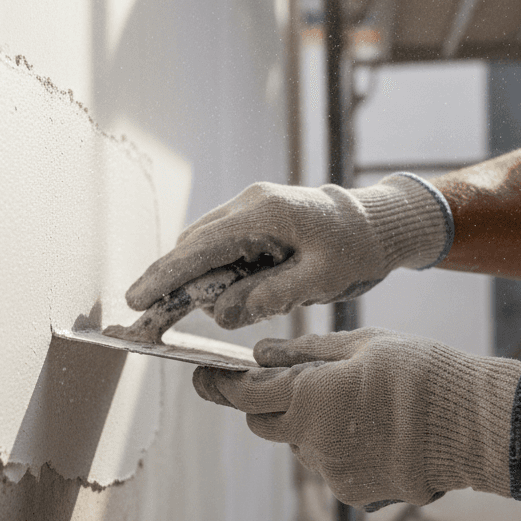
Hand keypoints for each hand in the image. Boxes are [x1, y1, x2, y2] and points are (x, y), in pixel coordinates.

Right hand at [125, 175, 452, 328]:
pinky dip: (214, 272)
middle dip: (169, 281)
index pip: (200, 248)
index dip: (166, 276)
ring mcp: (253, 209)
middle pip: (193, 245)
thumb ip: (269, 296)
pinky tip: (216, 296)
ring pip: (206, 246)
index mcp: (263, 213)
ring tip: (187, 312)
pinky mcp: (259, 220)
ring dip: (195, 280)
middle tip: (143, 316)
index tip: (136, 300)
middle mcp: (250, 204)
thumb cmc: (359, 249)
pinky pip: (224, 247)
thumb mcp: (320, 280)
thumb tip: (220, 312)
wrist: (383, 222)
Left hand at [193, 329, 520, 508]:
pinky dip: (343, 451)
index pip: (244, 394)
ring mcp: (332, 474)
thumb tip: (260, 355)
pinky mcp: (355, 496)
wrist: (476, 426)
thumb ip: (303, 353)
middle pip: (264, 424)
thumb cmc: (422, 372)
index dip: (219, 384)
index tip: (204, 376)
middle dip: (268, 404)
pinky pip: (333, 468)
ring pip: (302, 446)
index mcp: (308, 398)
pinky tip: (380, 434)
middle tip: (295, 383)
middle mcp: (311, 442)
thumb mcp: (361, 345)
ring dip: (313, 427)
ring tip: (365, 407)